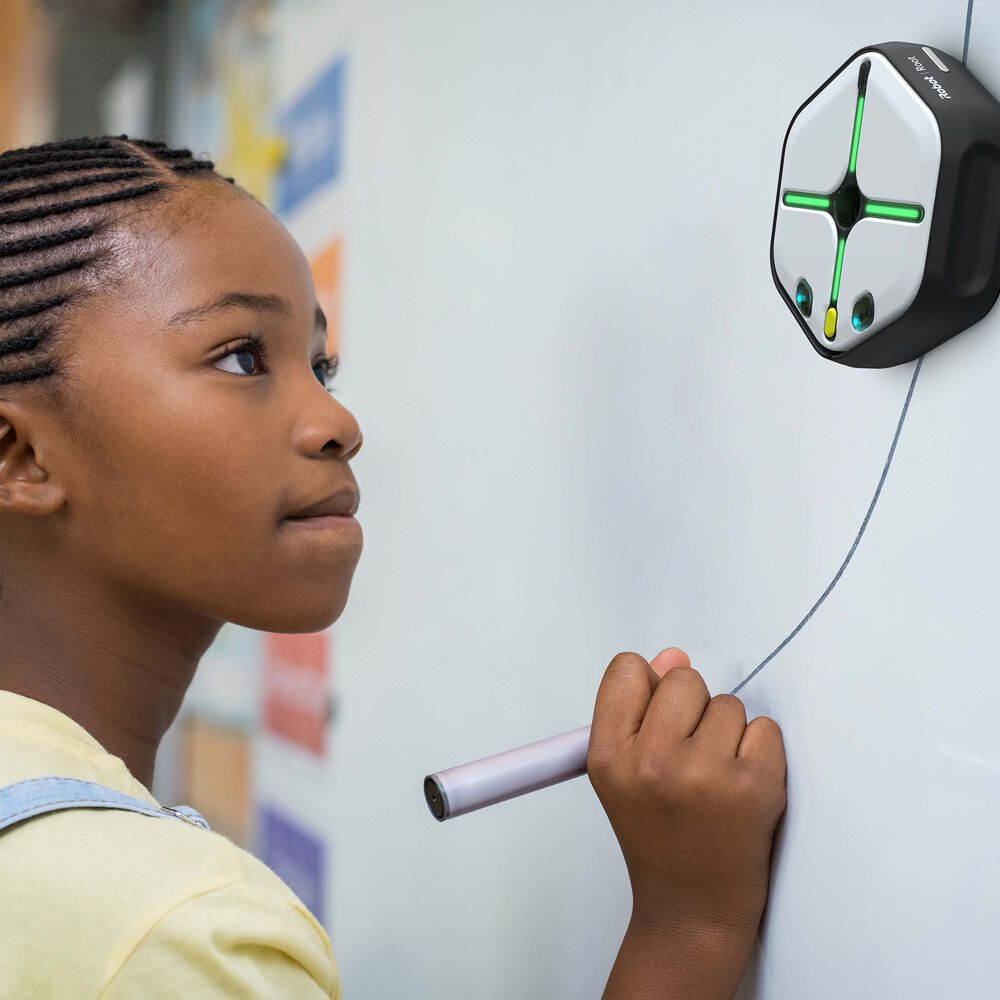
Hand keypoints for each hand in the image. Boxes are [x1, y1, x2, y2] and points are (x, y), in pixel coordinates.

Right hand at [587, 648, 786, 937]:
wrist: (692, 908)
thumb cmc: (658, 836)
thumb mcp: (623, 772)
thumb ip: (639, 709)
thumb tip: (673, 657)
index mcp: (609, 756)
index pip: (627, 670)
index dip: (647, 688)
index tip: (656, 716)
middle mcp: (652, 761)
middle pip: (683, 678)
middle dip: (692, 708)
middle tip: (690, 755)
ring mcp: (705, 774)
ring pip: (728, 703)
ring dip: (728, 732)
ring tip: (715, 778)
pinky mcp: (754, 786)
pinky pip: (766, 728)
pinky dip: (760, 751)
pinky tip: (742, 785)